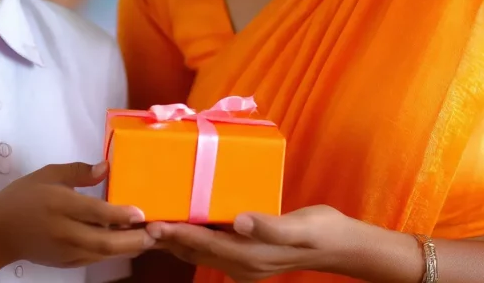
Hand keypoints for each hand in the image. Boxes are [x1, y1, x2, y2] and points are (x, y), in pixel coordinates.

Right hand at [0, 161, 154, 268]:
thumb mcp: (48, 175)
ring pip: (102, 254)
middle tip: (156, 232)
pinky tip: (126, 244)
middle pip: (105, 242)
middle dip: (133, 240)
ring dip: (128, 249)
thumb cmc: (23, 198)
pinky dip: (112, 253)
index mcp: (60, 205)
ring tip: (149, 238)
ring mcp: (65, 251)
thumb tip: (106, 167)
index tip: (142, 212)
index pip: (95, 213)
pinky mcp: (66, 263)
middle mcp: (65, 231)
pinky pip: (94, 259)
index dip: (120, 215)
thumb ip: (78, 172)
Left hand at [146, 205, 364, 281]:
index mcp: (251, 255)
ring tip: (156, 223)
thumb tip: (240, 220)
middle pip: (197, 251)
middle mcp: (243, 264)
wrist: (342, 246)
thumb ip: (270, 225)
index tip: (154, 223)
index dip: (178, 233)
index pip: (206, 244)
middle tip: (142, 222)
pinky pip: (215, 248)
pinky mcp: (250, 255)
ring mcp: (246, 263)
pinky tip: (191, 222)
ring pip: (203, 252)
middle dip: (169, 238)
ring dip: (179, 239)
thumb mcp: (300, 226)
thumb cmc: (323, 232)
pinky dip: (197, 237)